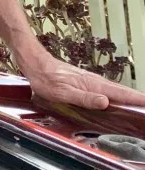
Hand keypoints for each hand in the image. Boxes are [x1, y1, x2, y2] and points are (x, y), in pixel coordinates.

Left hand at [21, 53, 144, 109]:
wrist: (35, 64)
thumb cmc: (46, 79)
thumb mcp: (64, 92)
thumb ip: (85, 98)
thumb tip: (106, 102)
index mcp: (93, 85)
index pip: (121, 94)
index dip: (137, 100)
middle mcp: (95, 82)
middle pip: (122, 92)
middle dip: (138, 99)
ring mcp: (91, 81)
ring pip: (115, 91)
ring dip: (129, 98)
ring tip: (140, 106)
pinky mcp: (85, 82)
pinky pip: (106, 90)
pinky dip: (117, 96)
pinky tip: (117, 101)